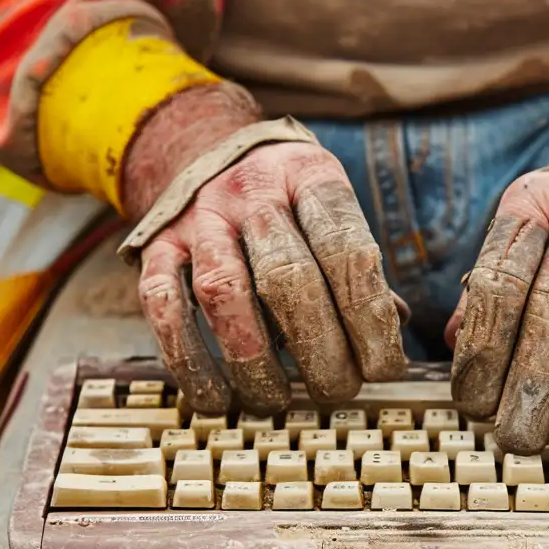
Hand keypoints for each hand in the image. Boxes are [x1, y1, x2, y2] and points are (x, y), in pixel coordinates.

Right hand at [136, 139, 408, 415]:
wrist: (204, 149)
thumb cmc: (285, 198)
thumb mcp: (326, 206)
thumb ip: (354, 265)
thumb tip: (392, 328)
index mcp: (306, 176)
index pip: (345, 247)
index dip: (369, 316)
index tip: (385, 368)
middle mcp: (251, 192)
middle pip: (287, 276)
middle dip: (319, 348)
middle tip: (337, 390)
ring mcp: (199, 217)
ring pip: (223, 291)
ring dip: (254, 360)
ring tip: (277, 400)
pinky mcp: (156, 244)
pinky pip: (162, 303)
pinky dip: (188, 358)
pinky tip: (215, 397)